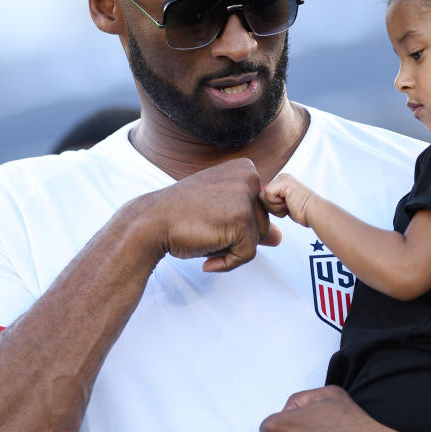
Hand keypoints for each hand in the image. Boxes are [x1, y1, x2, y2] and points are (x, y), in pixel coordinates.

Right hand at [143, 158, 280, 272]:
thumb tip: (279, 238)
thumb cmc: (181, 215)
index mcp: (245, 169)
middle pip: (263, 224)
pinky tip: (207, 255)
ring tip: (205, 236)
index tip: (209, 218)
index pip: (260, 209)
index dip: (235, 224)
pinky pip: (248, 254)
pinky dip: (228, 262)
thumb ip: (250, 222)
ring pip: (258, 240)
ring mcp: (247, 197)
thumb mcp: (220, 212)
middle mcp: (250, 177)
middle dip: (236, 237)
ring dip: (231, 248)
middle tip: (204, 228)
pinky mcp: (243, 220)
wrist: (151, 222)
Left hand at [259, 173, 318, 227]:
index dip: (271, 206)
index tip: (286, 207)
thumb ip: (273, 200)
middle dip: (272, 207)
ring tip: (288, 205)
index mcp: (282, 181)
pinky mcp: (282, 182)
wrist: (314, 212)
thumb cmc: (303, 212)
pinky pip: (268, 196)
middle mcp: (281, 177)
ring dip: (275, 207)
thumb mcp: (283, 204)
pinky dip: (277, 205)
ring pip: (263, 196)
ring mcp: (282, 178)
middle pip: (261, 196)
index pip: (264, 196)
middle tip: (288, 206)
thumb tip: (260, 201)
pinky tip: (289, 204)